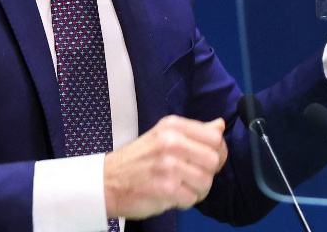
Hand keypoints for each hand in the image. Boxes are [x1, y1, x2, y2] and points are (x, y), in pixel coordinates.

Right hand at [104, 115, 227, 219]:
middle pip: (214, 161)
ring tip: (179, 187)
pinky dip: (183, 201)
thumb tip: (220, 125)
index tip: (203, 160)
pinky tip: (170, 195)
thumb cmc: (139, 159)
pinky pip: (192, 198)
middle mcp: (172, 142)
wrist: (106, 181)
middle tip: (190, 176)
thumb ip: (194, 132)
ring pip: (206, 182)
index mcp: (173, 126)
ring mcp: (169, 166)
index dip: (216, 152)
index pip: (215, 138)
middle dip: (206, 173)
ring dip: (196, 190)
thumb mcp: (164, 136)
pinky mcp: (166, 189)